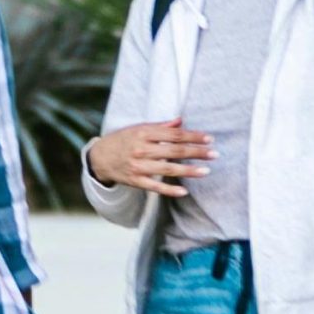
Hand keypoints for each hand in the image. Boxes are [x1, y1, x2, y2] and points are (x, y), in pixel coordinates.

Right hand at [86, 121, 212, 197]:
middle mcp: (141, 149)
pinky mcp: (135, 181)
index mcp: (144, 133)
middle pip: (174, 151)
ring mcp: (138, 166)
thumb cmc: (122, 140)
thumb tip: (181, 122)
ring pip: (168, 169)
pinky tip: (184, 191)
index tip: (209, 139)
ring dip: (189, 171)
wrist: (99, 157)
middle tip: (214, 154)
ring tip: (206, 170)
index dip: (193, 137)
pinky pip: (155, 187)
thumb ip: (160, 126)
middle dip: (196, 152)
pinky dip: (169, 190)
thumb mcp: (138, 128)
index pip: (174, 135)